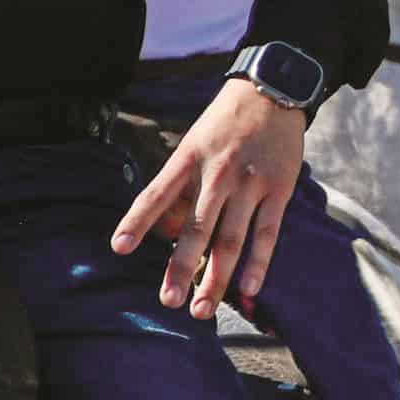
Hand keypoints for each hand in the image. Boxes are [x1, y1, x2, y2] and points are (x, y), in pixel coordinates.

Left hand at [112, 79, 309, 318]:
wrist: (273, 90)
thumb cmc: (224, 124)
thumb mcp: (193, 144)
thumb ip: (180, 186)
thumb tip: (166, 234)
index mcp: (189, 158)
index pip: (156, 193)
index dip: (137, 221)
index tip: (118, 248)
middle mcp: (219, 172)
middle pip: (197, 228)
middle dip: (182, 267)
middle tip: (169, 301)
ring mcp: (252, 182)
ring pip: (232, 237)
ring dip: (217, 277)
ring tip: (202, 309)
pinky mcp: (280, 188)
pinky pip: (268, 232)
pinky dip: (259, 262)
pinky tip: (249, 290)